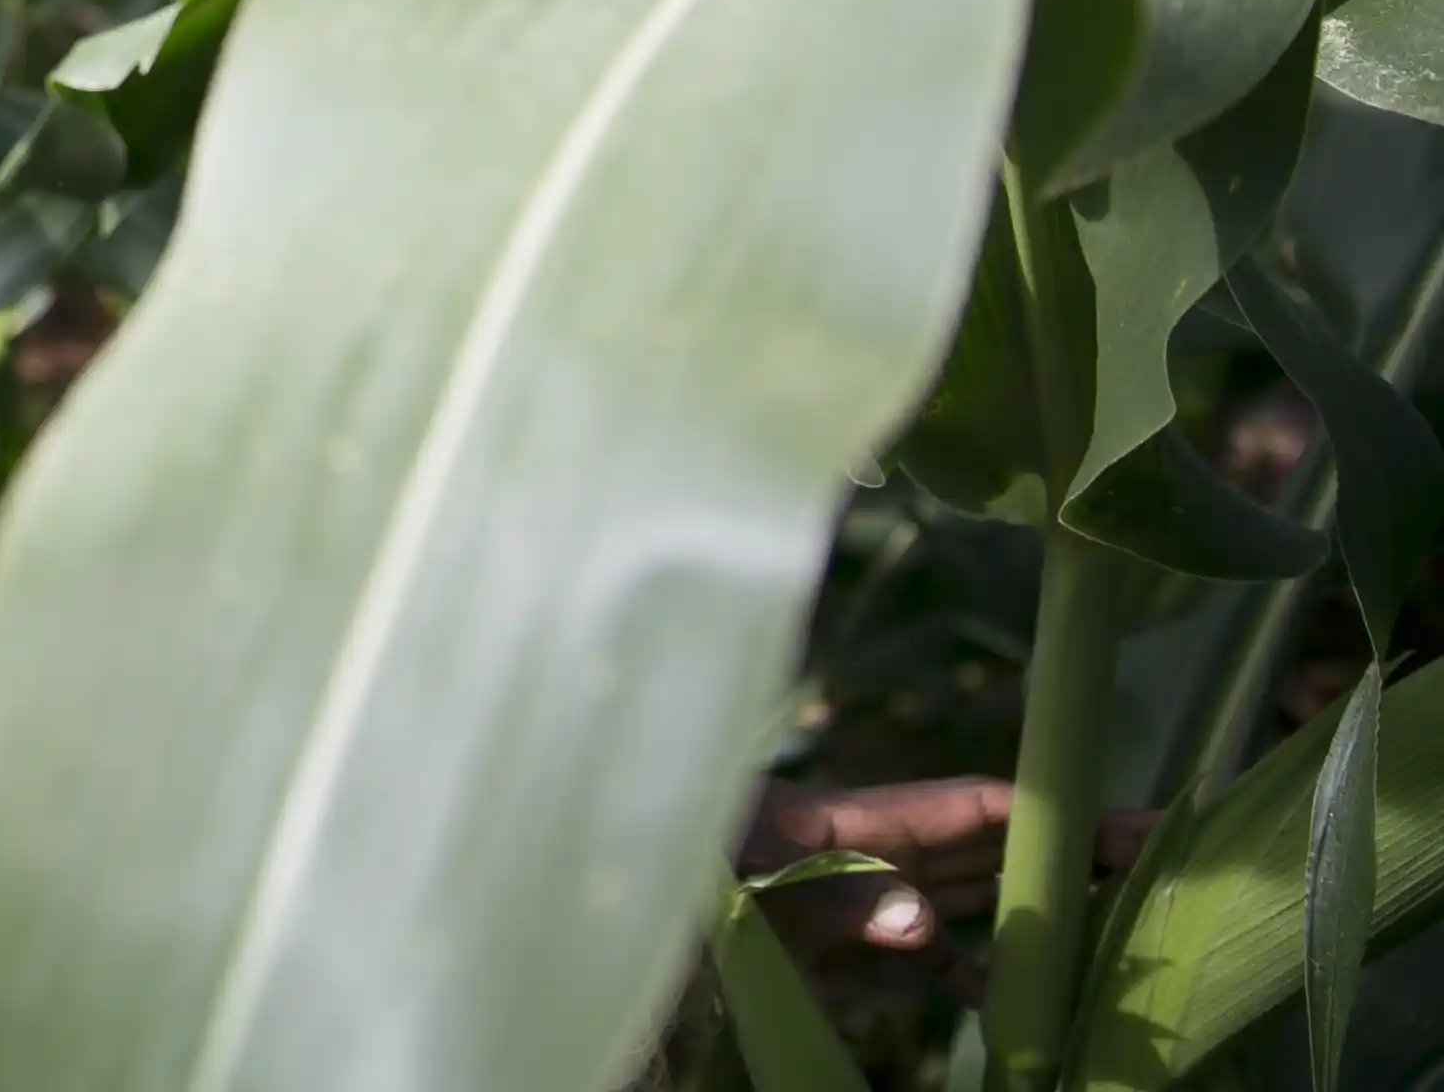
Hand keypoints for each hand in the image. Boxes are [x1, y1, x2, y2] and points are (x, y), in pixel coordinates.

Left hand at [742, 778, 1154, 966]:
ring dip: (1038, 906)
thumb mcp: (767, 873)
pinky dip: (975, 969)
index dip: (1061, 815)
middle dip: (1076, 850)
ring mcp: (875, 890)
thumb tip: (925, 930)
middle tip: (1163, 862)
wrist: (643, 871)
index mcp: (876, 821)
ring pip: (977, 893)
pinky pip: (932, 950)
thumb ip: (845, 899)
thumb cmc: (704, 854)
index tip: (1137, 825)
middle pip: (1001, 845)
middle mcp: (888, 848)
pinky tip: (1014, 998)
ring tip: (1116, 920)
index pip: (987, 809)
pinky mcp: (851, 935)